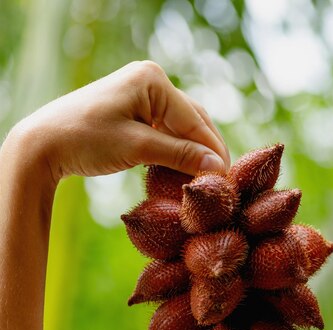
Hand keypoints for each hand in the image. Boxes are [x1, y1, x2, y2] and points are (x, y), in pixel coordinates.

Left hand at [7, 60, 229, 183]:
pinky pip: (166, 129)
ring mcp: (143, 93)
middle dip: (206, 150)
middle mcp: (151, 80)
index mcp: (153, 79)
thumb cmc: (85, 140)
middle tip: (220, 181)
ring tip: (205, 177)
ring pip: (181, 126)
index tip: (226, 178)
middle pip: (192, 120)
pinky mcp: (135, 108)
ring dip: (192, 151)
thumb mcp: (139, 148)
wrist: (42, 144)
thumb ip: (181, 155)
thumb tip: (218, 168)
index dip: (213, 150)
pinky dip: (176, 148)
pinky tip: (184, 167)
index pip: (195, 119)